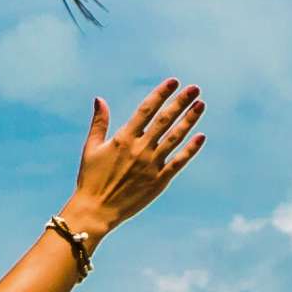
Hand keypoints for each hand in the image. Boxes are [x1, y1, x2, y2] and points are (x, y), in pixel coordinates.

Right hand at [62, 81, 206, 238]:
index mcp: (123, 138)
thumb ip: (99, 123)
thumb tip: (99, 99)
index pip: (146, 110)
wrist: (96, 210)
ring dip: (189, 120)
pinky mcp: (159, 181)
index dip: (161, 94)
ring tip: (201, 105)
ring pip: (175, 138)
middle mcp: (140, 149)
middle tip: (195, 88)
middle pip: (165, 120)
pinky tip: (201, 136)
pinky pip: (178, 162)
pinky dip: (191, 149)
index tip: (174, 82)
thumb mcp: (91, 148)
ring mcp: (151, 165)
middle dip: (180, 102)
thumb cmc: (91, 178)